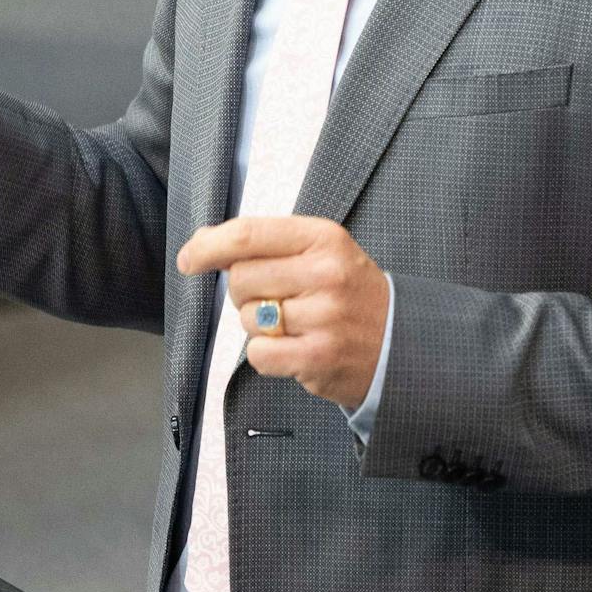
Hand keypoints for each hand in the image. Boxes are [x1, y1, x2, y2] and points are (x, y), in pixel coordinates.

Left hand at [176, 216, 388, 409]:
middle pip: (240, 279)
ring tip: (295, 324)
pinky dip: (266, 355)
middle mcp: (326, 273)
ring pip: (246, 319)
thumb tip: (202, 242)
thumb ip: (266, 243)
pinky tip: (293, 349)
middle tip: (277, 299)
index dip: (208, 246)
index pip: (248, 235)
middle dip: (245, 293)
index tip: (188, 259)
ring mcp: (325, 317)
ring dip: (257, 326)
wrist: (402, 342)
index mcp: (324, 237)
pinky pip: (259, 354)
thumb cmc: (349, 293)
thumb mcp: (321, 252)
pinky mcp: (320, 357)